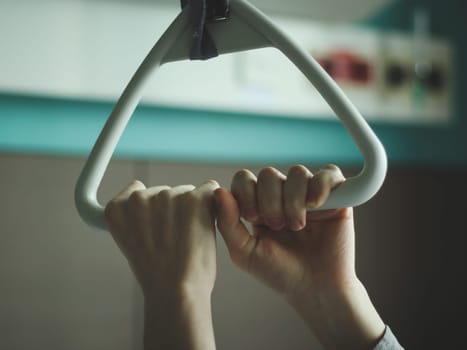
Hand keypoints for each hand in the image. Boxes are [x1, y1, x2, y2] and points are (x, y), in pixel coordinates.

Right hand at [104, 180, 218, 349]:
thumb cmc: (158, 275)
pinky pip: (209, 188)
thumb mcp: (132, 243)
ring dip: (193, 210)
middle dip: (174, 211)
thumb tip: (150, 203)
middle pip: (165, 192)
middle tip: (175, 241)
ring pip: (187, 192)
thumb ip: (137, 218)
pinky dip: (212, 206)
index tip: (156, 230)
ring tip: (188, 240)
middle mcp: (138, 198)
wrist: (175, 292)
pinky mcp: (193, 199)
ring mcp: (166, 196)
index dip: (152, 211)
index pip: (137, 190)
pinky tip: (206, 227)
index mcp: (117, 209)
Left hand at [215, 165, 384, 348]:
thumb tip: (219, 191)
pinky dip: (321, 185)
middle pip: (269, 174)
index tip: (253, 218)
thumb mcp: (245, 252)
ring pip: (296, 173)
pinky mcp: (336, 197)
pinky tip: (316, 206)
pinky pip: (329, 173)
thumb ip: (227, 223)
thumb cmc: (279, 273)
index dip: (246, 193)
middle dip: (269, 201)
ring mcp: (308, 194)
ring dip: (293, 199)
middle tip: (278, 226)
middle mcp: (283, 195)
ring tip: (298, 225)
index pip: (244, 178)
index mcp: (258, 205)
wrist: (316, 290)